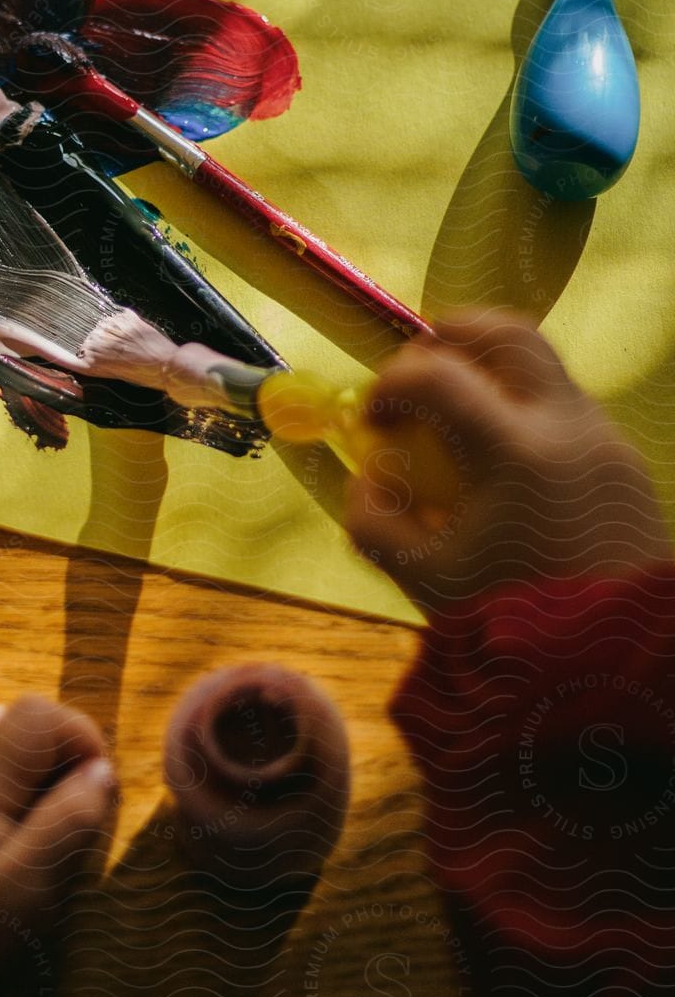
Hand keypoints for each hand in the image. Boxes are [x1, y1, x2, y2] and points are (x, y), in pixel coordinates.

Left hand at [0, 695, 114, 996]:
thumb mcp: (24, 891)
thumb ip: (65, 824)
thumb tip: (101, 772)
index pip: (39, 714)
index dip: (81, 741)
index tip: (98, 795)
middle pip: (16, 723)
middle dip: (58, 758)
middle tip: (73, 819)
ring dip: (29, 774)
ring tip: (41, 830)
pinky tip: (1, 836)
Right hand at [345, 307, 671, 611]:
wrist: (611, 662)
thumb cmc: (510, 618)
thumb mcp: (421, 577)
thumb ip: (373, 521)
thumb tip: (369, 479)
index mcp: (515, 451)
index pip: (439, 375)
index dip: (391, 384)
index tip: (373, 419)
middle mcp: (568, 428)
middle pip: (510, 334)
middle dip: (452, 336)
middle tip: (418, 367)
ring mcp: (606, 442)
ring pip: (544, 372)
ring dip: (493, 379)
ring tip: (460, 427)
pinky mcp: (626, 466)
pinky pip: (569, 416)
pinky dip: (527, 419)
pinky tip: (507, 474)